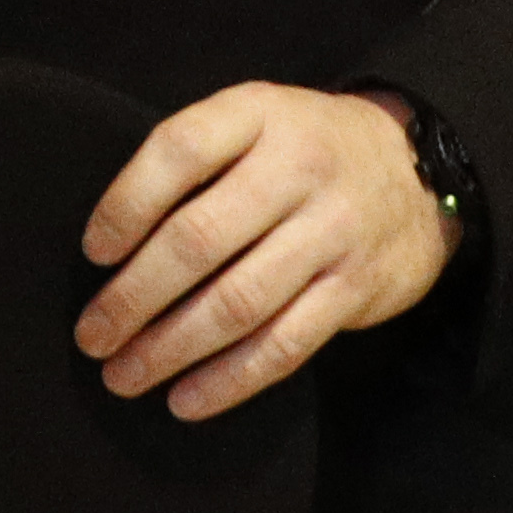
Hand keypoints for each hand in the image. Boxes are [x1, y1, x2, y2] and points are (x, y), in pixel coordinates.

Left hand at [75, 83, 464, 420]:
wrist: (421, 169)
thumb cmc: (308, 149)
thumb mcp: (259, 120)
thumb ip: (199, 160)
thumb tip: (113, 241)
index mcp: (259, 113)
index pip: (179, 150)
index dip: (126, 202)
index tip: (93, 251)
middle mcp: (298, 168)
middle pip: (198, 238)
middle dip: (133, 296)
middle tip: (92, 335)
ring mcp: (332, 231)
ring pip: (237, 302)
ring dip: (170, 348)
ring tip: (124, 375)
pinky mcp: (356, 289)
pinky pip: (284, 344)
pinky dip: (229, 380)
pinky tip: (186, 399)